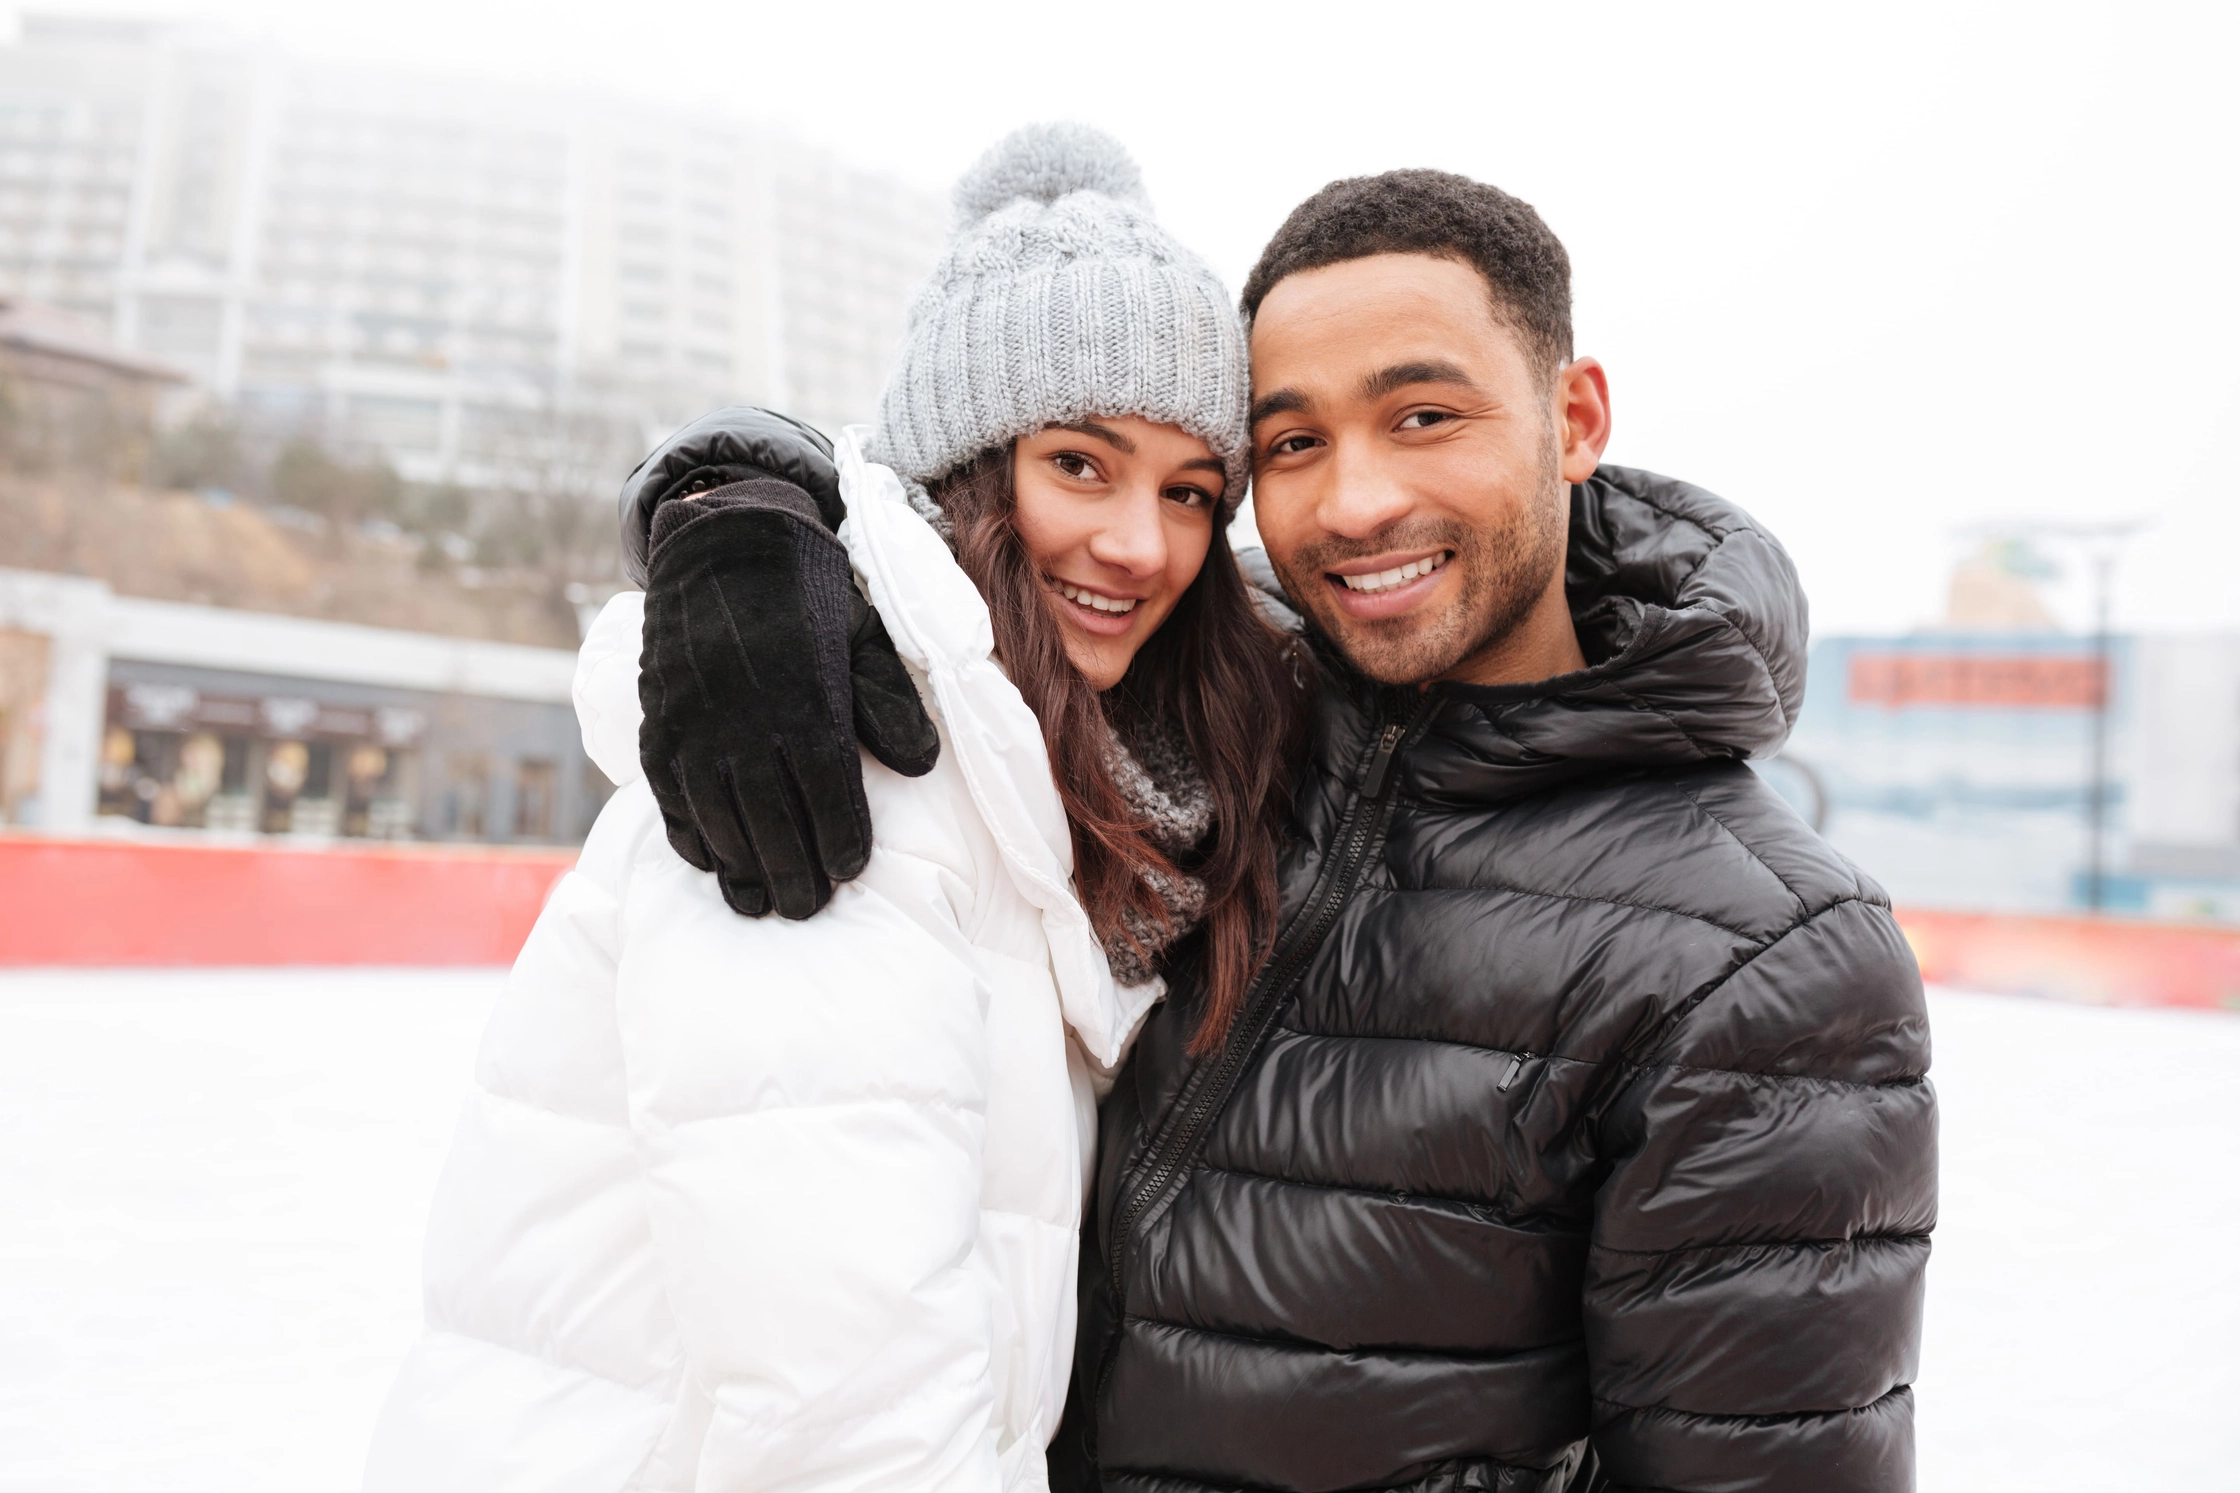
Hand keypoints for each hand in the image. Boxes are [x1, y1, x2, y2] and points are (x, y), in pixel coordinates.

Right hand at [631, 428, 937, 918]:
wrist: (725, 540)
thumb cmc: (810, 594)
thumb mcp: (865, 637)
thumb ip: (890, 704)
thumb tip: (919, 767)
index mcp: (805, 698)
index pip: (825, 791)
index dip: (838, 839)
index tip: (850, 871)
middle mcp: (743, 719)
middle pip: (770, 820)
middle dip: (792, 873)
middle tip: (808, 908)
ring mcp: (693, 725)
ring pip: (717, 819)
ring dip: (741, 869)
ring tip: (760, 904)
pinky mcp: (657, 725)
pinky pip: (671, 798)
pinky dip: (692, 837)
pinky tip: (712, 862)